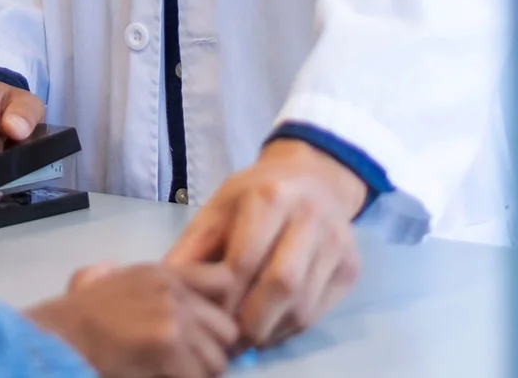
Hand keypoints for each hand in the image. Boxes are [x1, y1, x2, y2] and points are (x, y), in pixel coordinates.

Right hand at [25, 261, 243, 377]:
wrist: (54, 341)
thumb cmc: (71, 322)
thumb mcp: (96, 284)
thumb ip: (112, 276)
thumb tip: (107, 270)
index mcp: (161, 273)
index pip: (224, 281)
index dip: (222, 312)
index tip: (207, 334)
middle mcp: (173, 290)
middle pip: (227, 329)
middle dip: (211, 354)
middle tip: (187, 367)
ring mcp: (173, 317)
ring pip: (217, 361)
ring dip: (198, 375)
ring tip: (172, 374)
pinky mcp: (169, 346)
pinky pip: (198, 377)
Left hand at [164, 140, 367, 348]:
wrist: (315, 179)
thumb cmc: (257, 195)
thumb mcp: (219, 207)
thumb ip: (193, 245)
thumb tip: (165, 284)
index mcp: (272, 196)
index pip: (245, 260)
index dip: (222, 296)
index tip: (204, 317)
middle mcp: (311, 216)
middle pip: (281, 285)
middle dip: (249, 320)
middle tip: (226, 339)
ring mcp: (337, 243)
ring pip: (303, 305)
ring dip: (269, 330)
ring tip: (244, 337)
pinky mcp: (351, 267)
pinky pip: (319, 312)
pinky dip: (289, 329)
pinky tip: (269, 327)